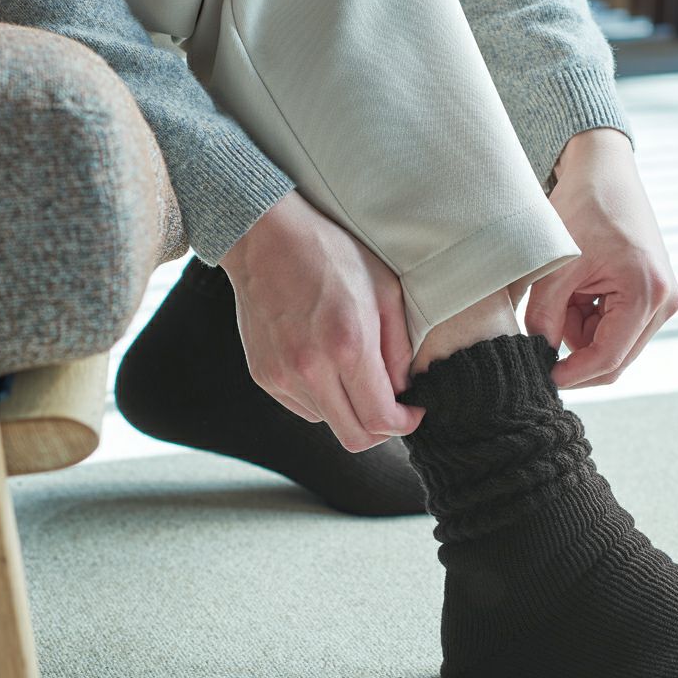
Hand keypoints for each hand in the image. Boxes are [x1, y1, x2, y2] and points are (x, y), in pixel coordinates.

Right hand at [221, 192, 423, 451]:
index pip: (380, 419)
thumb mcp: (385, 290)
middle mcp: (311, 369)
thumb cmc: (330, 255)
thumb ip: (400, 348)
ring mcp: (283, 376)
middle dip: (380, 429)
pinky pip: (304, 408)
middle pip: (355, 437)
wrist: (265, 239)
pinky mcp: (265, 376)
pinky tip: (325, 365)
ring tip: (352, 373)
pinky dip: (322, 399)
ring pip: (329, 423)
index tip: (412, 412)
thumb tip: (403, 388)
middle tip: (390, 406)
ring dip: (349, 410)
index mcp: (347, 346)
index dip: (404, 424)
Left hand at [525, 128, 677, 388]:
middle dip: (575, 350)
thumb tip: (538, 357)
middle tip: (543, 328)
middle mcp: (664, 302)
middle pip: (614, 358)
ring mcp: (662, 301)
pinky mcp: (652, 297)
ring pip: (610, 345)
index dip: (572, 374)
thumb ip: (544, 319)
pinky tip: (578, 289)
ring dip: (579, 330)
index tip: (542, 378)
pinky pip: (614, 328)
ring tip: (564, 291)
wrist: (604, 173)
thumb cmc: (583, 209)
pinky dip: (588, 318)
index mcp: (648, 293)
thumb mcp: (555, 268)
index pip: (609, 357)